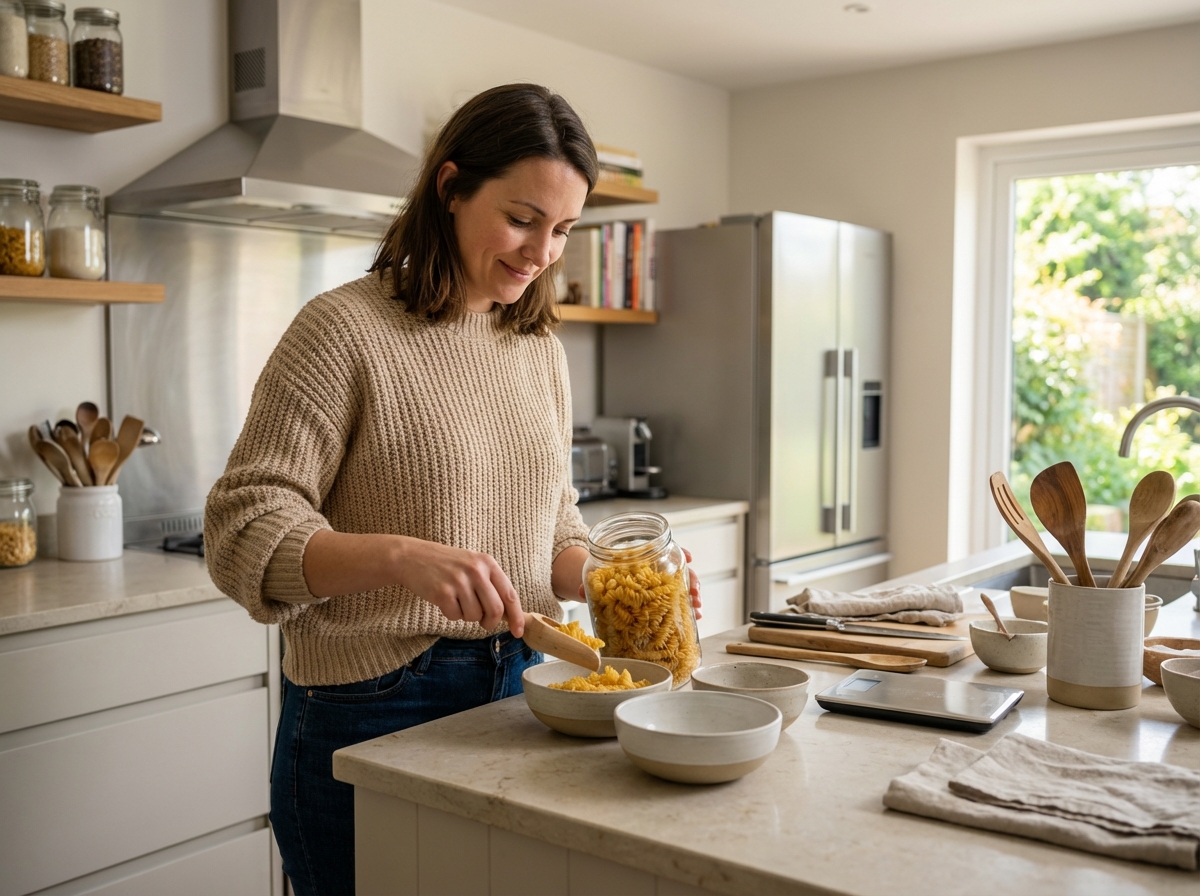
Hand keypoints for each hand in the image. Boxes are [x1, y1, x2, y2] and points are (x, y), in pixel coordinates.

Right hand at [395, 539, 524, 636]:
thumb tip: (509, 615)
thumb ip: (491, 585)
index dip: (517, 617)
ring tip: (457, 600)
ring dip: (467, 616)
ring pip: (474, 616)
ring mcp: (459, 581)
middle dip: (490, 622)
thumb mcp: (473, 566)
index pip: (510, 595)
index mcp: (488, 563)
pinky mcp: (442, 592)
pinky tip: (444, 599)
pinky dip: (451, 614)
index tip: (518, 632)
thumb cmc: (447, 565)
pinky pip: (455, 617)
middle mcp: (476, 570)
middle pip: (495, 610)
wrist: (412, 556)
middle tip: (483, 623)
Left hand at [575, 547, 701, 619]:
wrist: (597, 586)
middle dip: (691, 579)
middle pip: (678, 570)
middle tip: (695, 593)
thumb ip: (587, 584)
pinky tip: (695, 617)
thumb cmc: (599, 576)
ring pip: (682, 587)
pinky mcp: (660, 601)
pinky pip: (677, 603)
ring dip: (693, 595)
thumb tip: (579, 590)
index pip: (664, 550)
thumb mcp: (592, 578)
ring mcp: (659, 585)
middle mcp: (654, 570)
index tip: (689, 556)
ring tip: (697, 609)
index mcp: (640, 558)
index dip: (679, 551)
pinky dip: (687, 608)